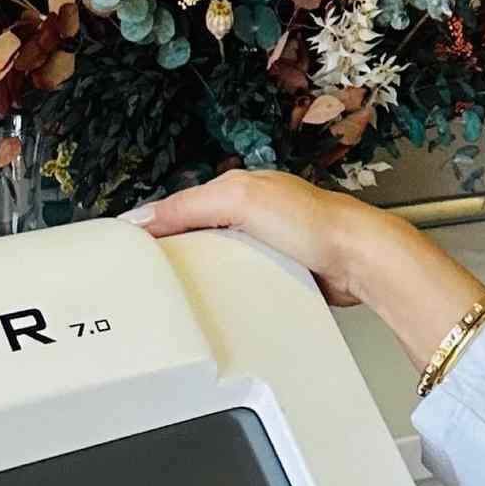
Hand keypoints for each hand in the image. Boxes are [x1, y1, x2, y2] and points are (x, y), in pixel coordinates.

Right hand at [125, 168, 484, 372]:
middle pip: (198, 231)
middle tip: (145, 272)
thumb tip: (148, 215)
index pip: (182, 203)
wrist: (358, 259)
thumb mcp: (241, 199)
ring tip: (175, 289)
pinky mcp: (281, 271)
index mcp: (241, 186)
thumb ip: (192, 205)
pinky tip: (218, 299)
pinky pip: (241, 280)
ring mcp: (268, 243)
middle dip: (173, 249)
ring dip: (200, 271)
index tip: (126, 244)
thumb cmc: (314, 222)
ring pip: (219, 258)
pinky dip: (226, 288)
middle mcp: (254, 211)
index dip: (153, 222)